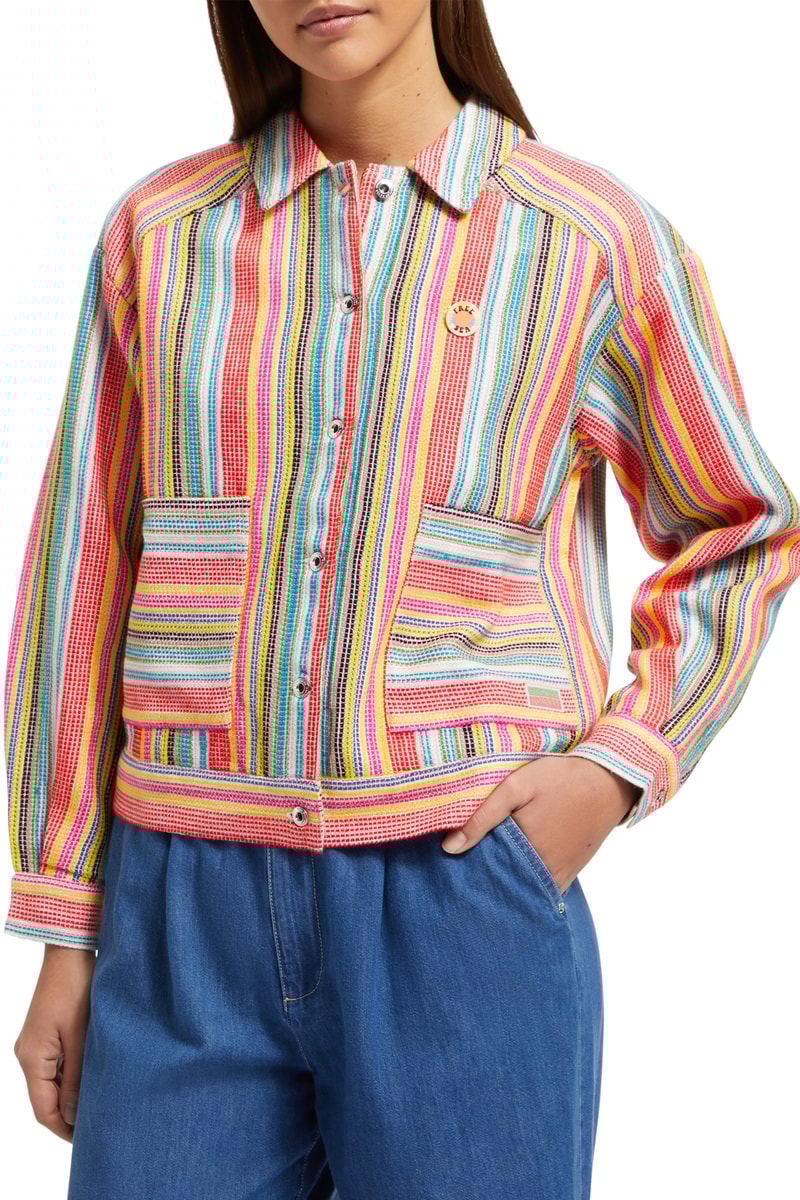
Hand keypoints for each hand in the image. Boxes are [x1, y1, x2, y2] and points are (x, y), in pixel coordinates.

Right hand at [13, 943, 95, 1140]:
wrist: (70, 950)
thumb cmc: (76, 988)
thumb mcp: (80, 1038)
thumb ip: (76, 1080)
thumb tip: (73, 1117)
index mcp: (31, 1059)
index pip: (43, 1110)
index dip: (63, 1129)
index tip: (87, 1140)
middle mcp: (27, 1054)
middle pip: (45, 1098)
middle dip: (68, 1115)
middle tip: (98, 1124)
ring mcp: (35, 1043)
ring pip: (51, 1082)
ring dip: (71, 1095)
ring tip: (99, 1103)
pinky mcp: (46, 1032)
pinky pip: (55, 1065)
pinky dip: (71, 1076)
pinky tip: (92, 1077)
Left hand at [440, 755, 639, 891]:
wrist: (610, 780)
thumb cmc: (561, 778)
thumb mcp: (517, 787)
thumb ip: (483, 817)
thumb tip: (449, 849)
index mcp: (526, 851)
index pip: (485, 872)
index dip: (469, 867)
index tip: (455, 863)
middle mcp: (544, 872)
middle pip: (504, 884)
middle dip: (487, 878)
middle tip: (469, 867)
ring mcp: (560, 875)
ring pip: (524, 888)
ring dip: (508, 880)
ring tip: (491, 865)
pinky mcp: (571, 872)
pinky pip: (544, 886)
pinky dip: (528, 881)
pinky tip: (517, 867)